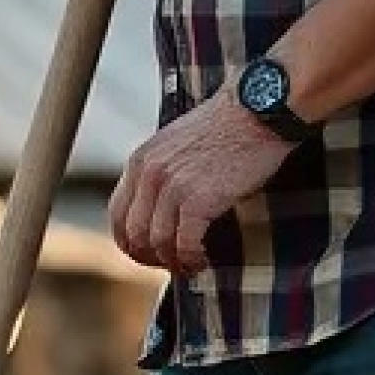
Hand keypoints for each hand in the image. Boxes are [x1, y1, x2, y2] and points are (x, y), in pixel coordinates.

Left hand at [110, 94, 294, 275]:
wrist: (258, 109)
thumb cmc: (226, 126)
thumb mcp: (176, 144)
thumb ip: (160, 172)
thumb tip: (157, 210)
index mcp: (140, 160)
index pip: (117, 215)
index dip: (129, 242)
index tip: (147, 253)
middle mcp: (149, 174)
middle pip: (132, 234)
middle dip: (149, 258)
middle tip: (171, 265)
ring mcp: (171, 187)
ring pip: (157, 243)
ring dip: (173, 262)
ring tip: (190, 265)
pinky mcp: (198, 199)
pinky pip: (184, 244)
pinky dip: (192, 259)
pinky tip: (203, 260)